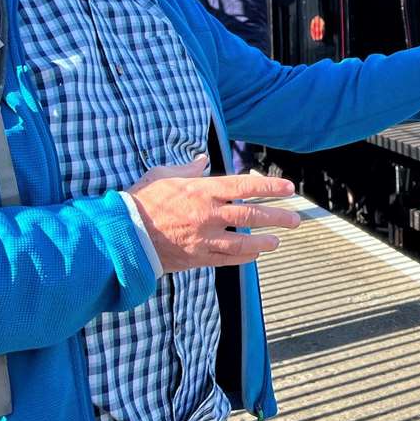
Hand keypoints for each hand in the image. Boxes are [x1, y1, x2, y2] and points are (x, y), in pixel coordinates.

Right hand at [127, 156, 299, 273]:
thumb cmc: (143, 200)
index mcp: (203, 190)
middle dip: (277, 217)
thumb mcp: (165, 174)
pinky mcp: (197, 257)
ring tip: (277, 241)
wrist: (124, 233)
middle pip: (251, 216)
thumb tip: (202, 161)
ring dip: (264, 242)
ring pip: (243, 242)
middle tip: (295, 219)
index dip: (269, 187)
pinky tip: (254, 255)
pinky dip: (243, 257)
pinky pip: (226, 259)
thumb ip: (188, 169)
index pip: (245, 186)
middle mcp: (209, 214)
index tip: (288, 188)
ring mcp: (204, 238)